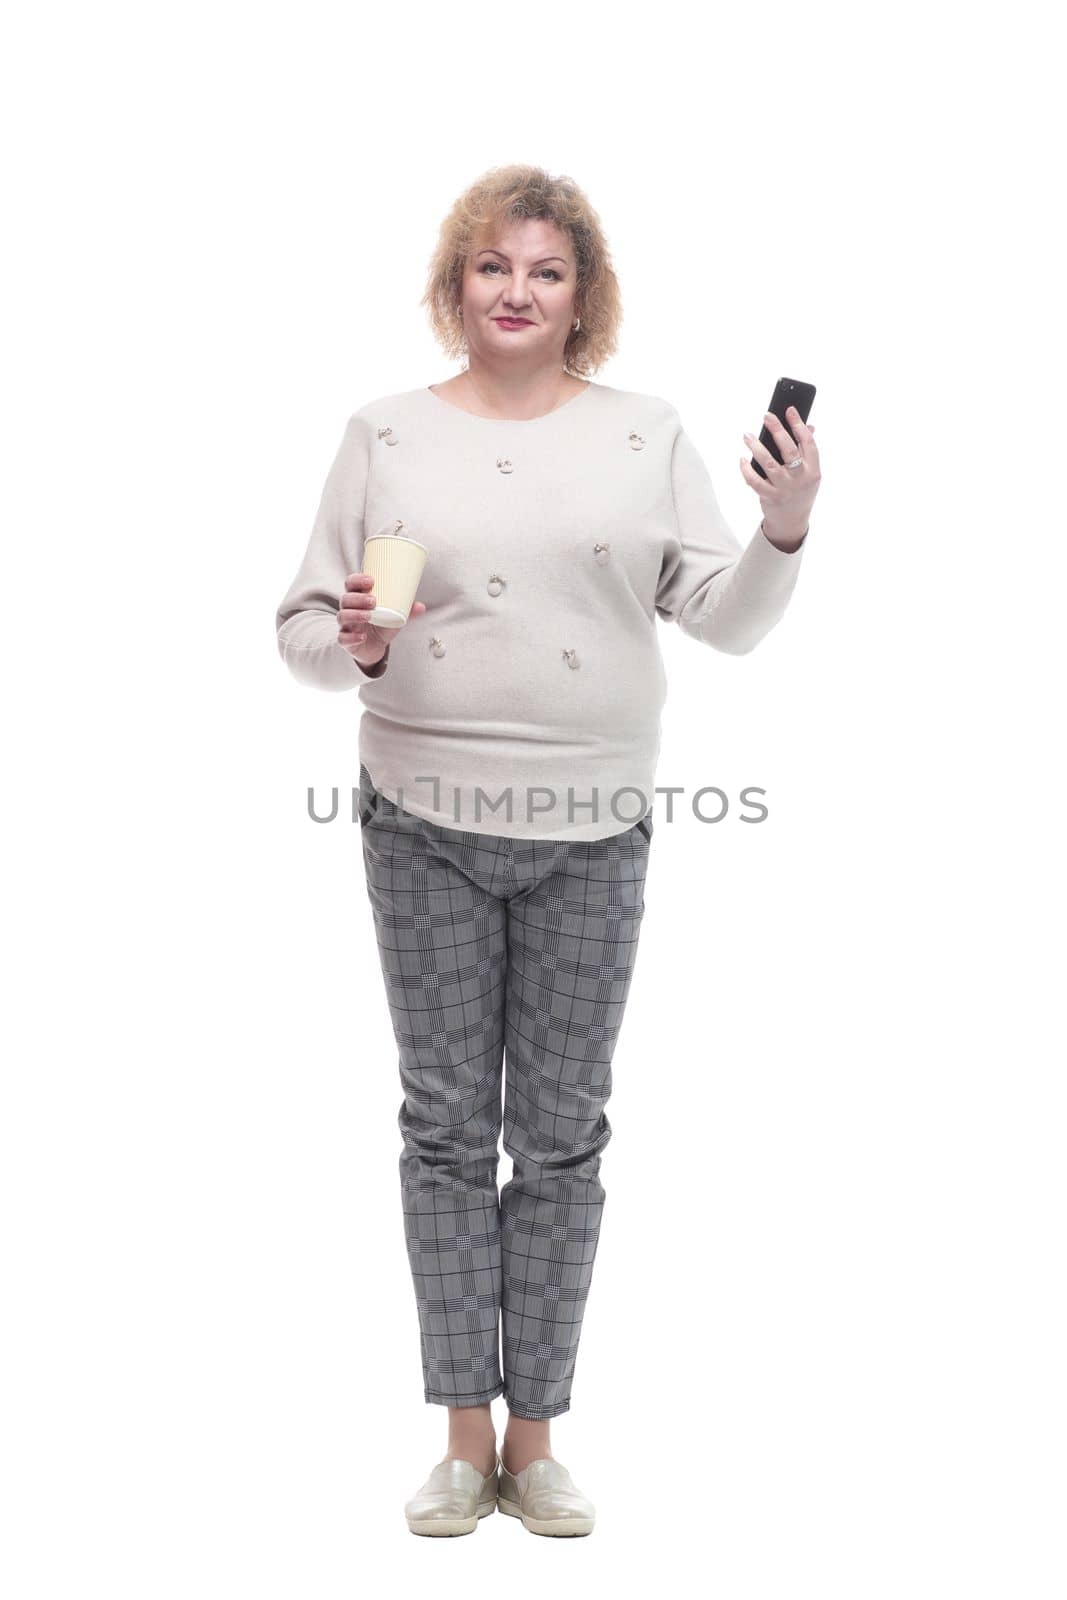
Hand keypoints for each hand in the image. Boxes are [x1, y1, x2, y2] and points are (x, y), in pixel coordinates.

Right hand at [338, 571, 426, 665]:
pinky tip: (362, 636)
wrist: (375, 647)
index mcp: (358, 598)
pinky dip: (352, 637)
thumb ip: (407, 610)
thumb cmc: (382, 625)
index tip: (370, 580)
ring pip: (342, 616)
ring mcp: (346, 625)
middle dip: (358, 598)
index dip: (357, 580)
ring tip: (369, 615)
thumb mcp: (395, 616)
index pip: (350, 584)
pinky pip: (343, 638)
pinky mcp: (345, 640)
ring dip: (355, 615)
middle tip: (373, 601)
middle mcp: (349, 609)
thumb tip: (421, 606)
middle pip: (345, 599)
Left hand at [740, 405, 820, 548]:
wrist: (792, 521)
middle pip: (789, 450)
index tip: (789, 410)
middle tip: (767, 416)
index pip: (808, 443)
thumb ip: (807, 451)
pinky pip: (755, 481)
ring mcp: (785, 489)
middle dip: (777, 430)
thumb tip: (808, 426)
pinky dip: (746, 470)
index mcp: (813, 470)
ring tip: (747, 436)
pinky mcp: (770, 497)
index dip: (799, 425)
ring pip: (769, 464)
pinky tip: (742, 460)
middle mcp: (800, 479)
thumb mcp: (809, 473)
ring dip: (756, 448)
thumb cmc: (800, 491)